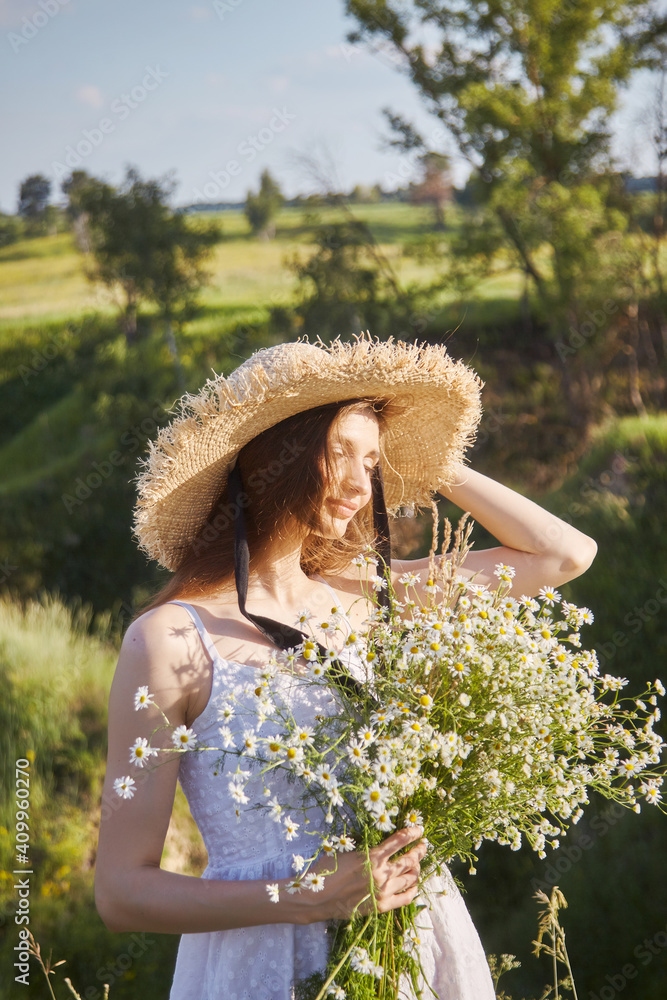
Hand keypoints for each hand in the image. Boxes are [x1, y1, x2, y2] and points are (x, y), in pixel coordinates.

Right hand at [304, 825, 427, 922]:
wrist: (317, 897)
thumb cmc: (327, 870)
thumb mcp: (346, 851)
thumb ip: (366, 850)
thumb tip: (379, 846)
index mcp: (373, 856)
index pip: (399, 841)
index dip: (412, 834)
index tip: (419, 830)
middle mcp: (382, 873)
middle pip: (409, 860)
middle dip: (419, 851)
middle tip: (423, 846)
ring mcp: (383, 891)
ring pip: (410, 878)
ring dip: (417, 869)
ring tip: (418, 864)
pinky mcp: (382, 906)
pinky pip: (405, 898)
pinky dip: (412, 890)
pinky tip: (414, 885)